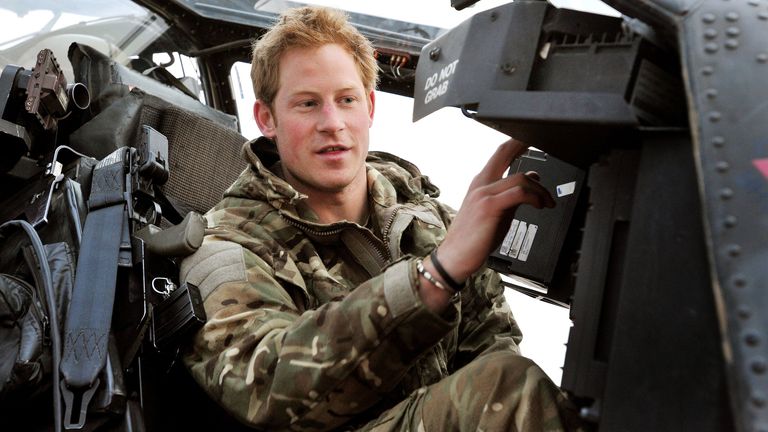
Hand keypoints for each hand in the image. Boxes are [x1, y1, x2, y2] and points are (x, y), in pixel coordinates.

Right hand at [430, 139, 554, 284]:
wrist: (455, 257)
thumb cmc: (473, 237)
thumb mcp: (497, 211)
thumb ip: (513, 195)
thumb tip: (532, 181)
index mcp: (481, 183)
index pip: (500, 154)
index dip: (517, 143)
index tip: (533, 139)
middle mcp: (481, 184)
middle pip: (504, 152)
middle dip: (524, 144)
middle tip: (543, 142)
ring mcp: (484, 194)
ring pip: (520, 178)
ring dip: (540, 190)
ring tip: (547, 202)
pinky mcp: (489, 207)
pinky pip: (518, 193)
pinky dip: (534, 198)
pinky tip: (540, 206)